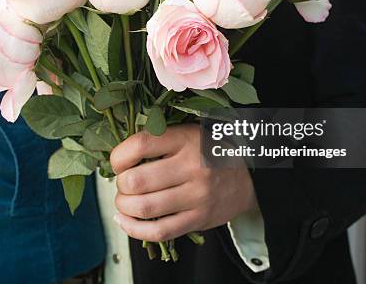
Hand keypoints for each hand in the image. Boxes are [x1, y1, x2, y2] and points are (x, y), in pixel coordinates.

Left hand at [110, 124, 256, 241]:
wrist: (248, 176)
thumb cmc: (207, 152)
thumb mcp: (187, 133)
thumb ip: (157, 140)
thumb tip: (117, 158)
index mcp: (185, 140)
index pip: (139, 145)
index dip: (118, 157)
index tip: (118, 162)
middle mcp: (192, 167)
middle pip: (136, 180)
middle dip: (120, 185)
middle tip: (124, 183)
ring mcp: (196, 196)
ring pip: (144, 208)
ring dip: (124, 206)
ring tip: (124, 201)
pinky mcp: (198, 219)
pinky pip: (159, 231)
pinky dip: (135, 229)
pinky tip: (125, 220)